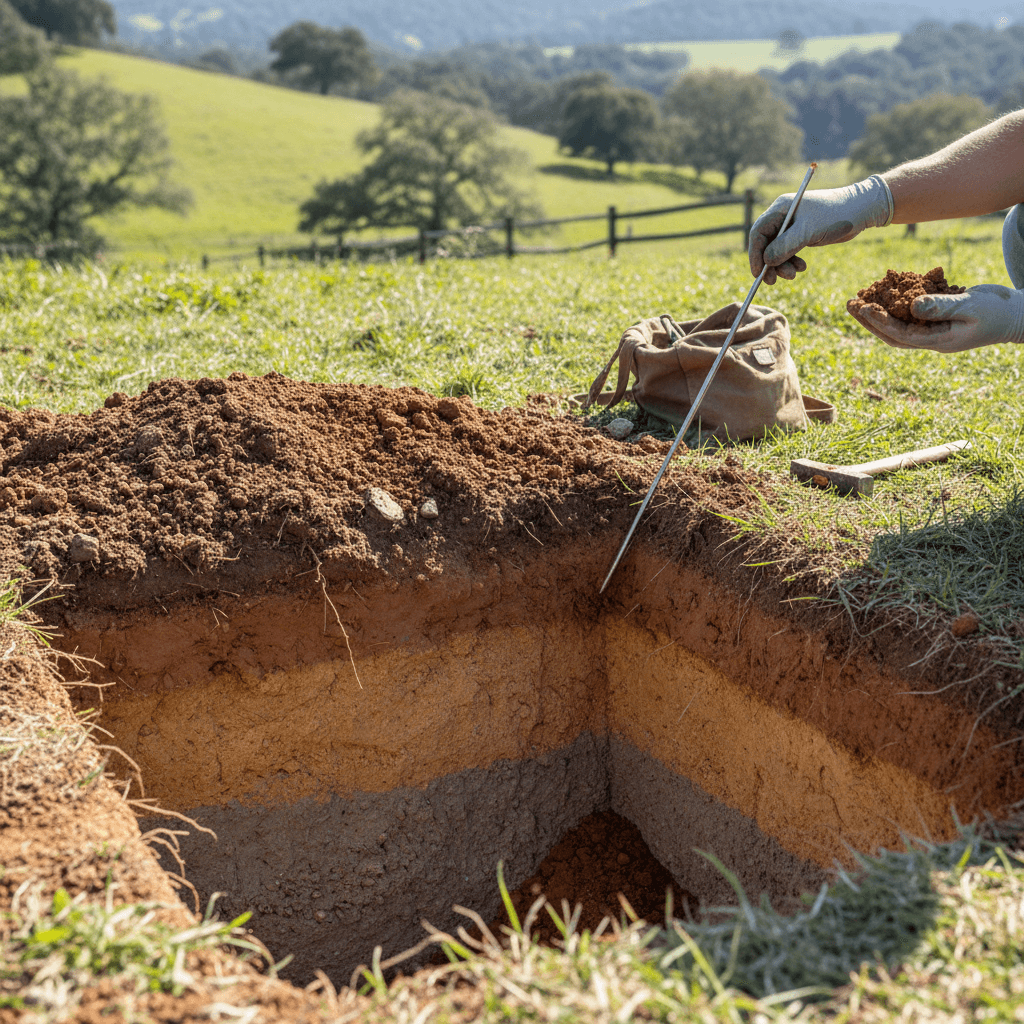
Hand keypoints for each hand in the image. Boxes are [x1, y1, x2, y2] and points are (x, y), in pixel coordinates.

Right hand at [749, 176, 892, 284]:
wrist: (861, 210)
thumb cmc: (835, 215)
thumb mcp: (807, 231)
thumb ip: (785, 246)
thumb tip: (766, 262)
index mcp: (780, 208)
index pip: (758, 232)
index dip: (755, 254)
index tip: (758, 273)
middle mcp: (783, 216)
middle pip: (765, 244)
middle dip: (769, 263)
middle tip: (774, 281)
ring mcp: (792, 226)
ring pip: (777, 251)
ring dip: (782, 266)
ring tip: (794, 275)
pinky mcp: (802, 235)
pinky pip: (789, 252)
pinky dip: (792, 262)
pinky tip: (802, 268)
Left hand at [847, 285, 1023, 352]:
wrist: (1017, 314)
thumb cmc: (998, 311)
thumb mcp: (970, 306)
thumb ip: (942, 306)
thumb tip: (911, 305)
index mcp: (937, 341)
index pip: (900, 334)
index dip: (879, 321)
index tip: (862, 307)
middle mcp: (930, 338)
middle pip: (891, 332)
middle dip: (869, 319)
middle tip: (849, 303)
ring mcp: (933, 328)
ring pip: (898, 322)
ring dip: (878, 311)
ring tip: (858, 298)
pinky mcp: (937, 316)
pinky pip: (912, 311)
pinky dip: (897, 302)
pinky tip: (884, 290)